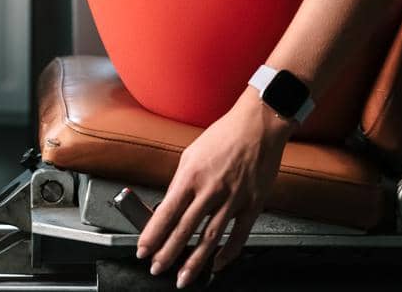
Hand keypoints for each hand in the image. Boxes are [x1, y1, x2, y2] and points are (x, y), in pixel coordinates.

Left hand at [134, 88, 293, 285]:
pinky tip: (217, 265)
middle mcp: (210, 189)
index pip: (166, 212)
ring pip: (210, 238)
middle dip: (168, 253)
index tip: (143, 249)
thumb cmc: (223, 136)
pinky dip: (228, 254)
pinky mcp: (253, 204)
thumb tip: (167, 207)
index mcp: (191, 175)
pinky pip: (239, 235)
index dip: (152, 235)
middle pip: (185, 229)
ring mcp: (233, 198)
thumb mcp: (191, 155)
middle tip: (156, 268)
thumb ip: (180, 183)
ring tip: (184, 277)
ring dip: (195, 261)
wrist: (257, 125)